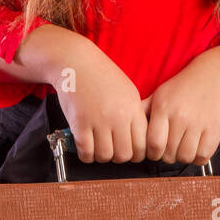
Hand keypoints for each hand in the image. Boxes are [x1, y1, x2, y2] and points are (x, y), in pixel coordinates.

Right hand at [11, 25, 147, 162]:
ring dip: (101, 157)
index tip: (130, 151)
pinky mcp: (79, 123)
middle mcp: (118, 116)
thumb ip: (135, 115)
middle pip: (125, 155)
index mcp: (133, 108)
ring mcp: (98, 120)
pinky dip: (86, 155)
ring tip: (98, 148)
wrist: (76, 61)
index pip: (143, 145)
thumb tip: (139, 140)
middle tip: (112, 150)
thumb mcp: (127, 91)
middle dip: (119, 158)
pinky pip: (86, 152)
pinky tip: (86, 148)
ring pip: (105, 156)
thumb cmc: (101, 76)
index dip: (137, 154)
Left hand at [144, 45, 219, 165]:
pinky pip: (203, 156)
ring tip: (183, 147)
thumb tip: (126, 127)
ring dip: (183, 157)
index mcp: (163, 107)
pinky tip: (197, 148)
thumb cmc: (184, 86)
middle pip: (168, 154)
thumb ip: (144, 111)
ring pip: (185, 157)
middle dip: (167, 155)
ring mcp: (199, 123)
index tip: (156, 151)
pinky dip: (198, 157)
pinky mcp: (215, 128)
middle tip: (171, 148)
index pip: (153, 144)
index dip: (153, 153)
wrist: (216, 73)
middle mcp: (180, 115)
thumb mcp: (161, 94)